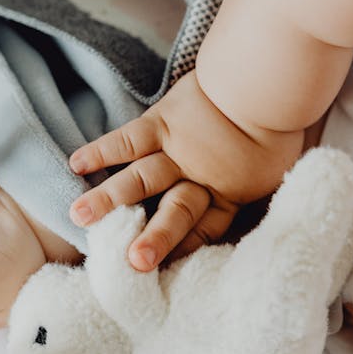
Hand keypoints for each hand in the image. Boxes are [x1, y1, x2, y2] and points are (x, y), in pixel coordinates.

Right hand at [68, 71, 304, 269]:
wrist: (267, 80)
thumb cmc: (275, 125)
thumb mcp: (275, 168)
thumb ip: (253, 190)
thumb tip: (253, 219)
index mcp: (228, 194)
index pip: (203, 230)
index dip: (183, 250)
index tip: (159, 273)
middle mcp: (200, 177)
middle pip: (175, 211)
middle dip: (153, 237)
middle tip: (132, 262)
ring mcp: (178, 149)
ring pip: (143, 178)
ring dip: (112, 198)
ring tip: (80, 217)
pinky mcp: (163, 121)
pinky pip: (129, 138)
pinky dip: (103, 149)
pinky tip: (76, 164)